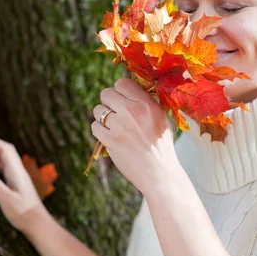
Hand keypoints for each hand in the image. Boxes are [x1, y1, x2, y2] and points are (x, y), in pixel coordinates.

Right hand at [0, 135, 45, 232]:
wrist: (38, 224)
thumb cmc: (24, 214)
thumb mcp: (7, 200)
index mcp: (17, 172)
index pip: (4, 149)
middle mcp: (19, 171)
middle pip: (6, 149)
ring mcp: (18, 177)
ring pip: (6, 157)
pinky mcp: (16, 184)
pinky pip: (5, 167)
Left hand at [91, 79, 181, 194]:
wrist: (158, 172)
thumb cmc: (161, 145)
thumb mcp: (162, 118)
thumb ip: (147, 102)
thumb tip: (131, 90)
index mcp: (146, 104)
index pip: (122, 83)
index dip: (120, 91)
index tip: (123, 99)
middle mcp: (132, 112)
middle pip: (106, 93)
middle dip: (109, 101)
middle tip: (116, 111)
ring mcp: (118, 126)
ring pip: (98, 110)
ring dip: (103, 116)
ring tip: (114, 125)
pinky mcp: (109, 140)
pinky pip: (94, 126)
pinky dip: (100, 130)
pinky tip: (110, 135)